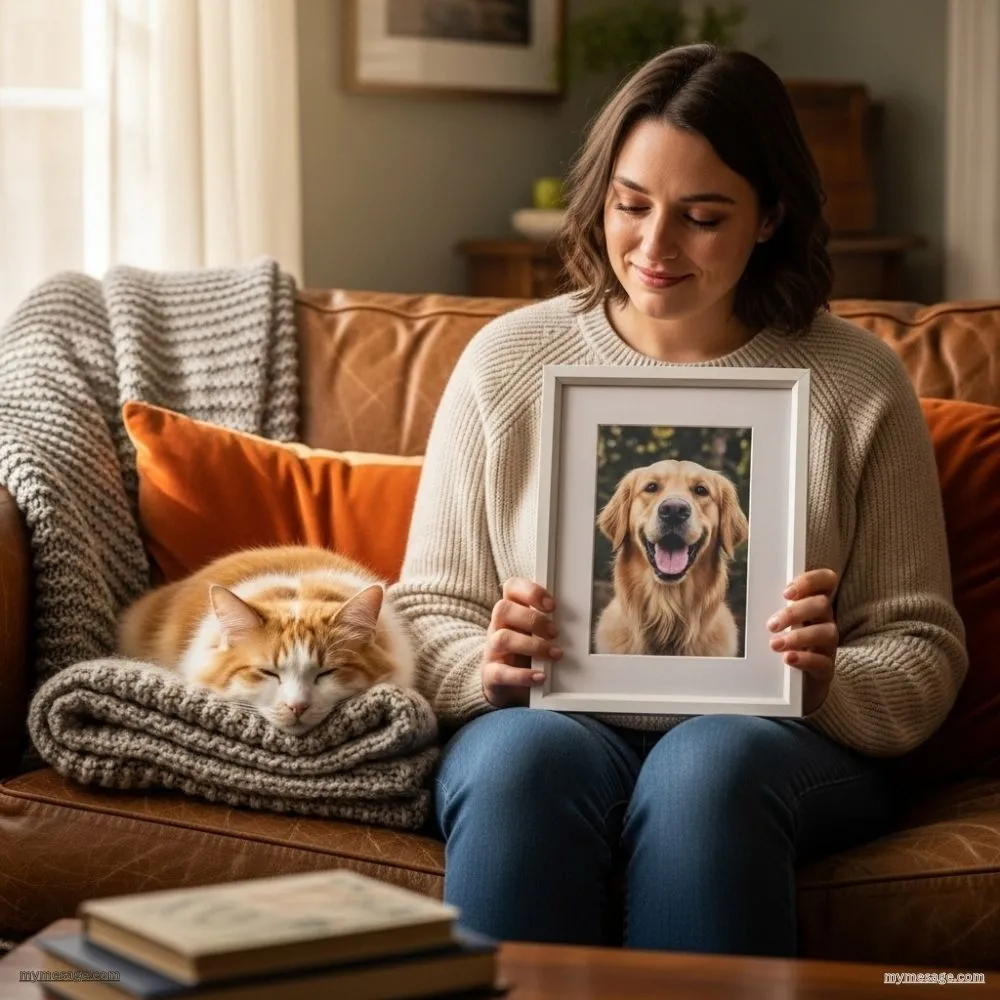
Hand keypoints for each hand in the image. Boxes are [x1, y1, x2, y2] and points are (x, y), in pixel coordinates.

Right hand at [482, 578, 561, 707]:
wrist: (509, 686)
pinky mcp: (491, 675)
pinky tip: (541, 677)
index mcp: (511, 611)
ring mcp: (491, 650)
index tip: (552, 605)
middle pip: (503, 609)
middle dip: (533, 619)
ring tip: (556, 655)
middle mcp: (497, 627)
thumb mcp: (538, 634)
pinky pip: (500, 673)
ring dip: (533, 646)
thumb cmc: (528, 654)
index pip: (511, 587)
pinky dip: (522, 675)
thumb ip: (550, 623)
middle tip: (555, 632)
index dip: (530, 592)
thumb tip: (579, 621)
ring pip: (502, 639)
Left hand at [767, 568, 838, 715]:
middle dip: (794, 612)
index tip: (786, 592)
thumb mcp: (776, 622)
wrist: (794, 685)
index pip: (826, 580)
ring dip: (798, 636)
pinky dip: (805, 659)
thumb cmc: (781, 644)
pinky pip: (823, 662)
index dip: (811, 581)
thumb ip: (766, 606)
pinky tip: (788, 659)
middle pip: (822, 605)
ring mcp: (828, 645)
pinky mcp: (826, 669)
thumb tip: (731, 593)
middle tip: (770, 624)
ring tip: (774, 645)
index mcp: (813, 605)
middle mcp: (825, 621)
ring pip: (826, 632)